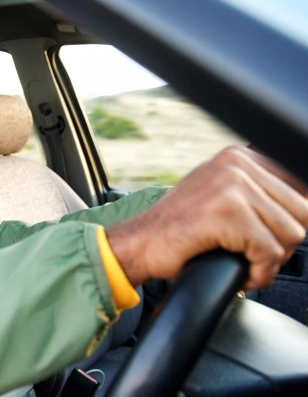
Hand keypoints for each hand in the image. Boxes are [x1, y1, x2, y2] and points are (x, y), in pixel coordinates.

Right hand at [107, 146, 307, 289]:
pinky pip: (269, 252)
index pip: (299, 187)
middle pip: (301, 212)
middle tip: (257, 258)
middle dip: (283, 244)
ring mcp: (232, 186)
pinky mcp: (228, 214)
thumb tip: (301, 203)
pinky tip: (243, 275)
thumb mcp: (218, 194)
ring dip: (272, 261)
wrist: (139, 243)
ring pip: (291, 234)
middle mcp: (237, 164)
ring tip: (248, 265)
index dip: (290, 221)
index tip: (271, 238)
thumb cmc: (177, 227)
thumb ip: (254, 190)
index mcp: (239, 156)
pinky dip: (260, 273)